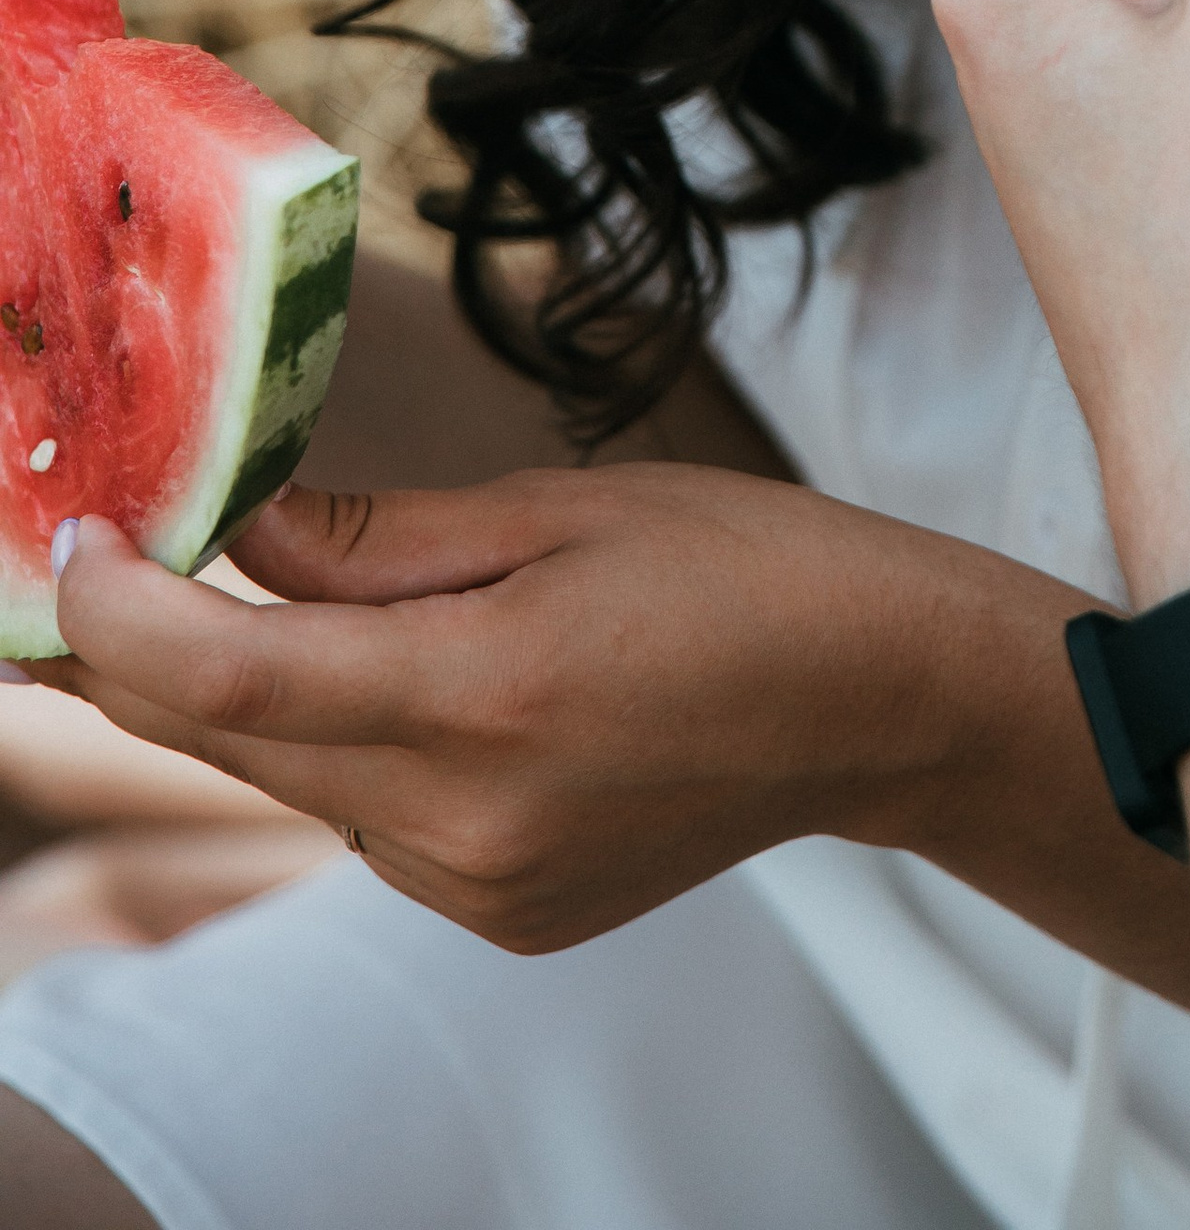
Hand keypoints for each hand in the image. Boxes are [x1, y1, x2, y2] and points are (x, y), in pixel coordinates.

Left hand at [33, 464, 1039, 952]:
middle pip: (237, 739)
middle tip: (81, 566)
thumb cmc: (742, 569)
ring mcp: (479, 887)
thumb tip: (237, 524)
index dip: (121, 612)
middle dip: (142, 655)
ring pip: (297, 782)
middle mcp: (464, 821)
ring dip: (247, 699)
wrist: (876, 702)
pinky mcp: (501, 915)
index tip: (70, 544)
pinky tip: (389, 677)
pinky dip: (344, 746)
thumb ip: (379, 536)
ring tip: (221, 603)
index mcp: (483, 696)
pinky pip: (369, 822)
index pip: (232, 673)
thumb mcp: (558, 507)